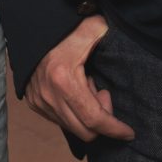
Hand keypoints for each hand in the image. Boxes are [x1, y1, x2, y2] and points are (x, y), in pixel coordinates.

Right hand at [24, 16, 134, 142]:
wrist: (32, 30)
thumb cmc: (64, 30)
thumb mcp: (91, 28)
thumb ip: (111, 37)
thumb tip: (130, 41)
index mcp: (65, 80)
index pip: (95, 119)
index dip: (115, 129)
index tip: (129, 132)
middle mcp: (50, 96)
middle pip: (85, 131)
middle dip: (102, 121)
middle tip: (103, 94)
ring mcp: (40, 102)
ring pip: (73, 128)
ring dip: (86, 115)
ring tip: (87, 89)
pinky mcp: (35, 103)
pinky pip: (60, 121)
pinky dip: (73, 112)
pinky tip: (74, 92)